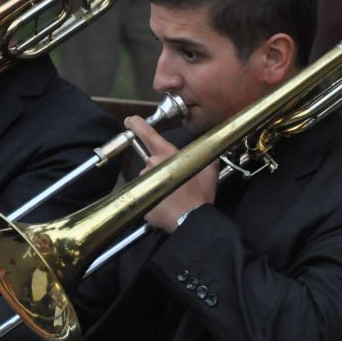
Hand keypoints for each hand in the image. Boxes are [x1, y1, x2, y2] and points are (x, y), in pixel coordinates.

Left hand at [125, 116, 216, 233]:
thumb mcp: (208, 172)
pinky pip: (145, 195)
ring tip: (172, 196)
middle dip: (161, 170)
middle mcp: (151, 165)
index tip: (130, 120)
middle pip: (151, 162)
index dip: (136, 124)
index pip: (146, 133)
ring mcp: (143, 182)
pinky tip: (165, 205)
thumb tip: (211, 148)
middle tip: (176, 184)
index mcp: (166, 154)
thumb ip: (207, 155)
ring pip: (148, 179)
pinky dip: (154, 199)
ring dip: (157, 185)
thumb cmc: (199, 195)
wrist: (190, 220)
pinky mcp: (139, 199)